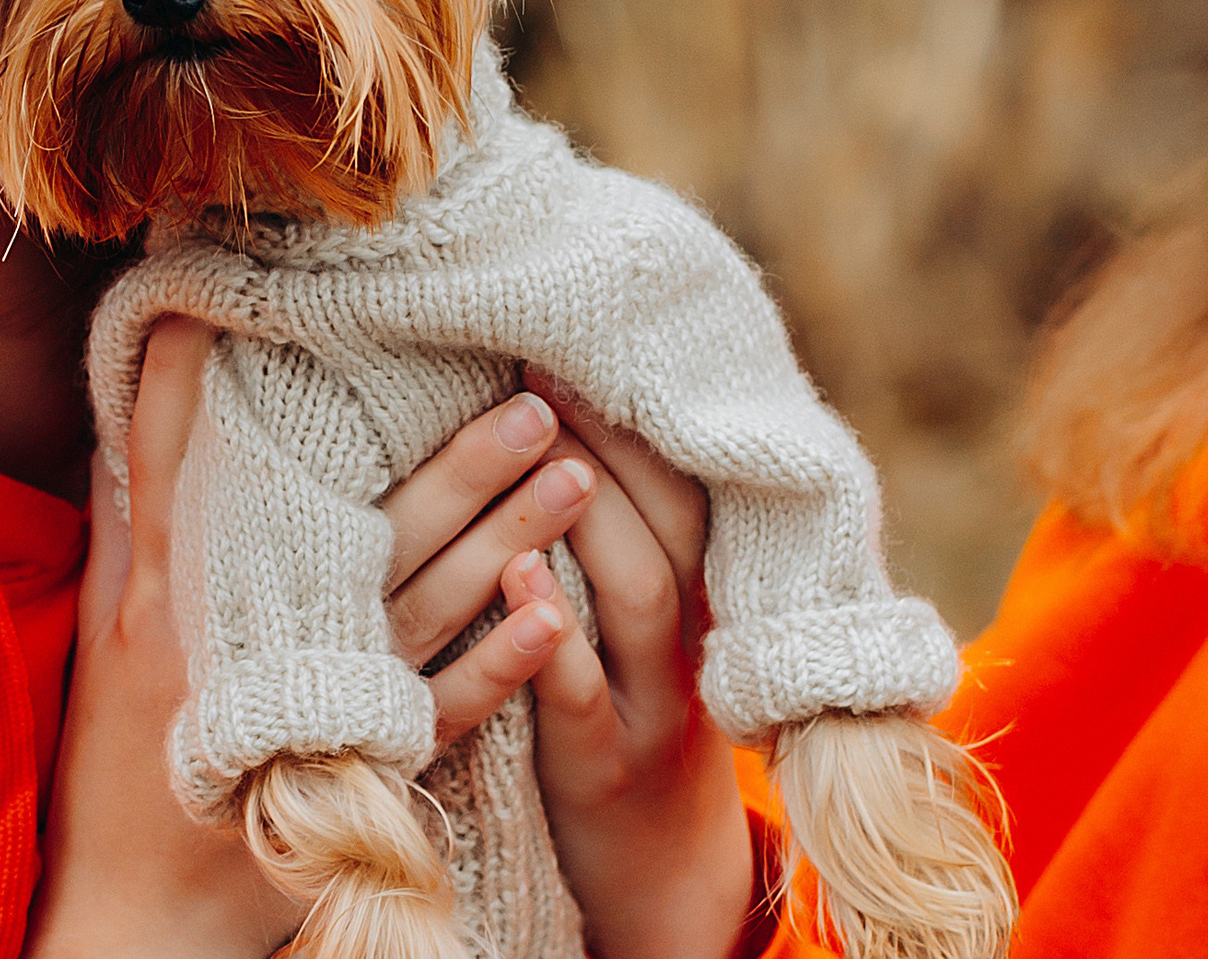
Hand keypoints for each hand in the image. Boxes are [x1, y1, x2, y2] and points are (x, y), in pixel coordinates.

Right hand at [28, 324, 604, 956]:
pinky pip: (444, 714)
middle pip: (359, 528)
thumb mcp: (107, 626)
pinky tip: (560, 613)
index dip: (211, 379)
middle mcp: (240, 637)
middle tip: (527, 390)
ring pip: (422, 604)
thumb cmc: (122, 751)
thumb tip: (141, 405)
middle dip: (452, 458)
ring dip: (504, 537)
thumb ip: (132, 523)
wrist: (140, 907)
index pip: (191, 463)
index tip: (272, 299)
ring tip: (573, 468)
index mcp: (168, 592)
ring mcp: (307, 705)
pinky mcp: (357, 774)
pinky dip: (503, 665)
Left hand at [519, 366, 753, 958]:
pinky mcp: (601, 765)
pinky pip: (582, 695)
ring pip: (641, 597)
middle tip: (539, 365)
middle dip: (608, 439)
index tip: (562, 337)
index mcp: (691, 587)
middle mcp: (685, 638)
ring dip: (591, 522)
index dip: (629, 410)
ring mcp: (649, 702)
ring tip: (543, 454)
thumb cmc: (617, 704)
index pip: (680, 480)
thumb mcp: (631, 614)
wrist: (654, 870)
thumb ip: (613, 523)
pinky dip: (553, 638)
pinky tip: (516, 580)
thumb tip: (553, 400)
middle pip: (669, 523)